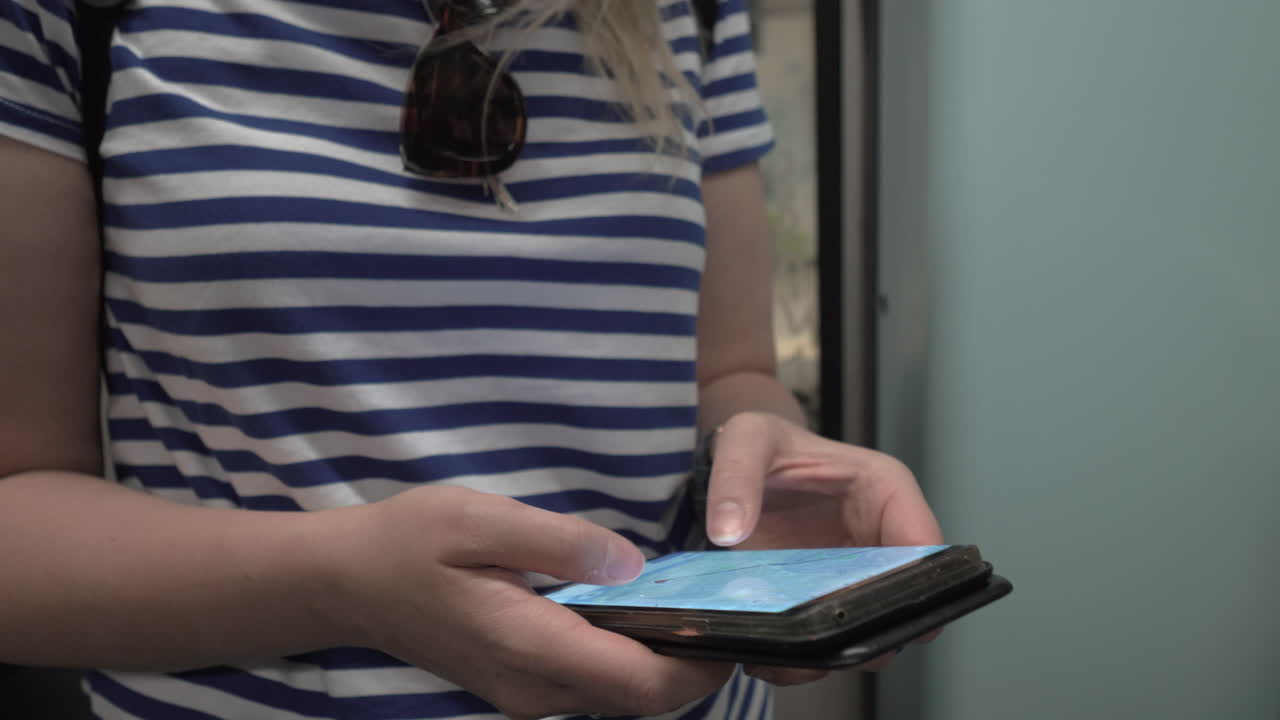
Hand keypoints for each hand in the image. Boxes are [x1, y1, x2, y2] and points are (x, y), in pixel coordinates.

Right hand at [324, 485, 733, 719]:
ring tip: (696, 604)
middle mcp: (535, 690)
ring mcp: (527, 696)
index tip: (739, 624)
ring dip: (665, 662)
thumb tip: (632, 564)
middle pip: (640, 700)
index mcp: (530, 648)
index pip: (640, 685)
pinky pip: (595, 684)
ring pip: (620, 696)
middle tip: (732, 605)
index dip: (699, 666)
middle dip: (694, 664)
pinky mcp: (522, 685)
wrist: (349, 584)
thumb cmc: (412, 542)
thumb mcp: (481, 519)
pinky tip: (642, 612)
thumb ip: (561, 541)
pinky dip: (631, 657)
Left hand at [702, 411, 943, 683]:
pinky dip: (810, 660)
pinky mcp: (833, 598)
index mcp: (885, 489)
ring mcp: (862, 574)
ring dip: (837, 655)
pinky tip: (769, 661)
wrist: (741, 469)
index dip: (914, 587)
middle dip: (872, 632)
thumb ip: (735, 475)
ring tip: (783, 661)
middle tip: (818, 649)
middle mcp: (886, 537)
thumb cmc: (760, 443)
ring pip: (876, 632)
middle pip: (910, 602)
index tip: (868, 614)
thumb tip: (729, 531)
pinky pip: (839, 639)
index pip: (924, 544)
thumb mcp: (744, 439)